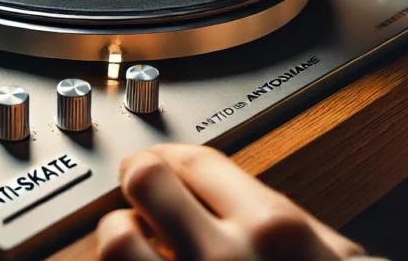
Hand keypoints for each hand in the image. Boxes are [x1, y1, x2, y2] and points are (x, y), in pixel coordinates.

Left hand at [96, 144, 364, 260]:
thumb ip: (290, 221)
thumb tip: (233, 194)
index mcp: (274, 231)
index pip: (196, 162)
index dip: (172, 157)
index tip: (163, 162)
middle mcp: (222, 259)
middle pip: (146, 182)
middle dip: (138, 179)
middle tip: (137, 188)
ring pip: (117, 240)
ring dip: (120, 233)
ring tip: (133, 238)